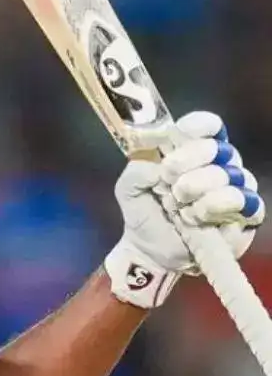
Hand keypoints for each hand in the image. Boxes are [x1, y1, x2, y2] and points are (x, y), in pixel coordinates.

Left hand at [106, 111, 264, 308]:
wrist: (152, 250)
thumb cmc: (145, 211)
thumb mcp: (128, 188)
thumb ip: (137, 170)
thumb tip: (157, 166)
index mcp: (192, 151)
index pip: (208, 126)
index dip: (198, 126)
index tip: (180, 134)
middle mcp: (219, 164)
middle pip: (218, 148)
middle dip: (187, 163)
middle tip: (168, 181)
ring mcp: (236, 187)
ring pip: (231, 175)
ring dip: (199, 190)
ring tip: (178, 206)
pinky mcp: (248, 214)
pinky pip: (247, 202)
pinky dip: (216, 208)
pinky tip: (197, 217)